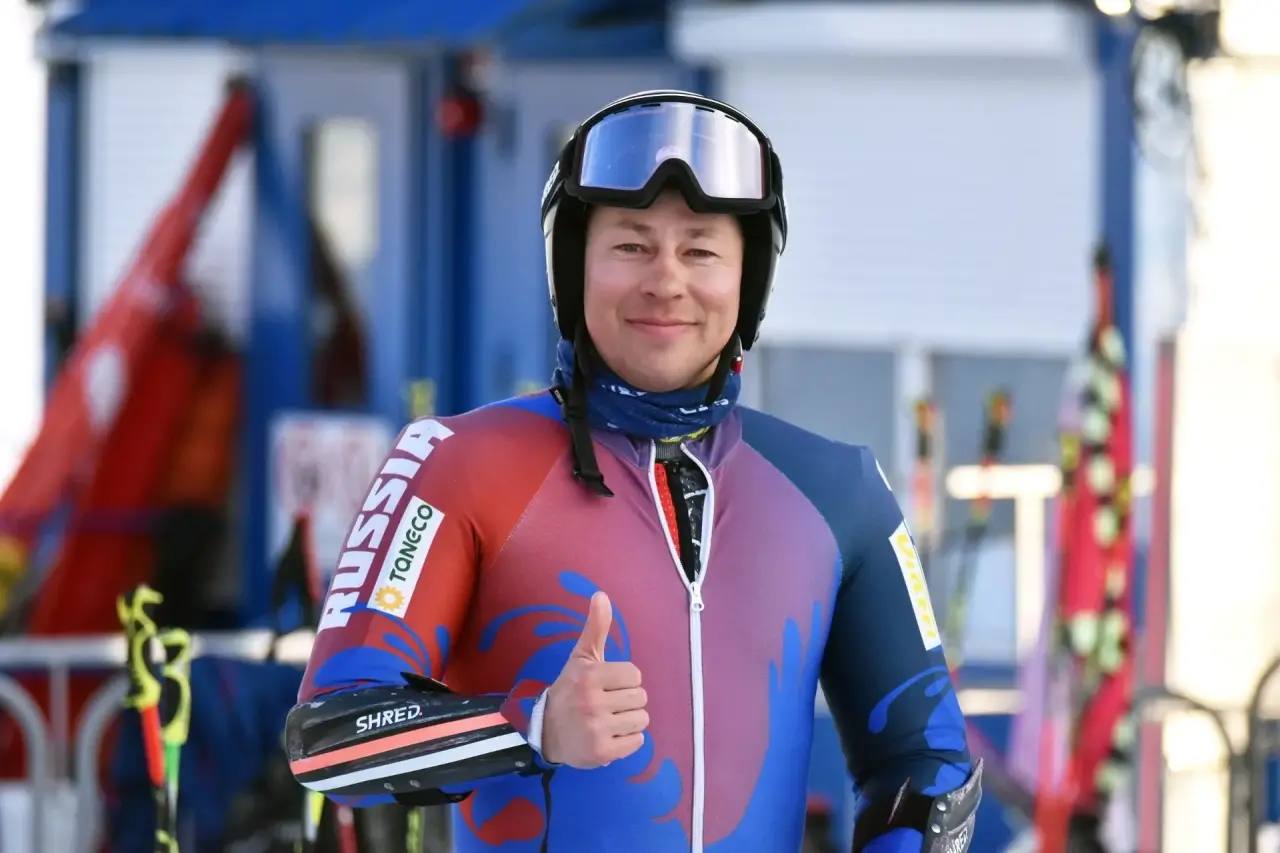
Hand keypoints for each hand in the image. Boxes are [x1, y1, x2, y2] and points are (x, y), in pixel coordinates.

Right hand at [540, 592, 647, 768]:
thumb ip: (595, 627)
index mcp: (589, 676)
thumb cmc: (570, 690)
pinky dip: (627, 740)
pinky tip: (610, 736)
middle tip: (607, 704)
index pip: (635, 675)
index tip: (606, 686)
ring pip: (642, 720)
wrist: (547, 732)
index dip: (624, 680)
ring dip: (630, 721)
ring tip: (609, 720)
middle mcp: (592, 702)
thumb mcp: (581, 658)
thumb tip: (601, 594)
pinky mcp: (603, 753)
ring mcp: (597, 729)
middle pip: (640, 698)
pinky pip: (637, 742)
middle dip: (628, 701)